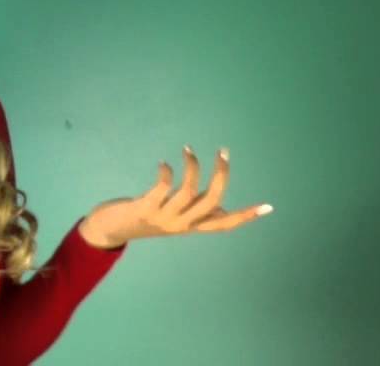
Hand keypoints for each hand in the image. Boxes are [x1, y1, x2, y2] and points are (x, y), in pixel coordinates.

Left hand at [83, 145, 272, 246]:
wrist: (110, 230)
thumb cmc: (145, 217)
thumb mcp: (175, 218)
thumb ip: (197, 213)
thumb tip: (222, 208)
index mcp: (191, 226)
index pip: (224, 225)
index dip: (246, 216)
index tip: (268, 207)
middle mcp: (181, 225)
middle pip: (212, 202)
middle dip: (222, 175)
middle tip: (223, 152)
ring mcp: (163, 218)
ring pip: (189, 192)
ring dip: (192, 167)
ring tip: (187, 149)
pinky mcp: (145, 208)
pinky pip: (163, 188)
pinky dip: (167, 172)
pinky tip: (165, 163)